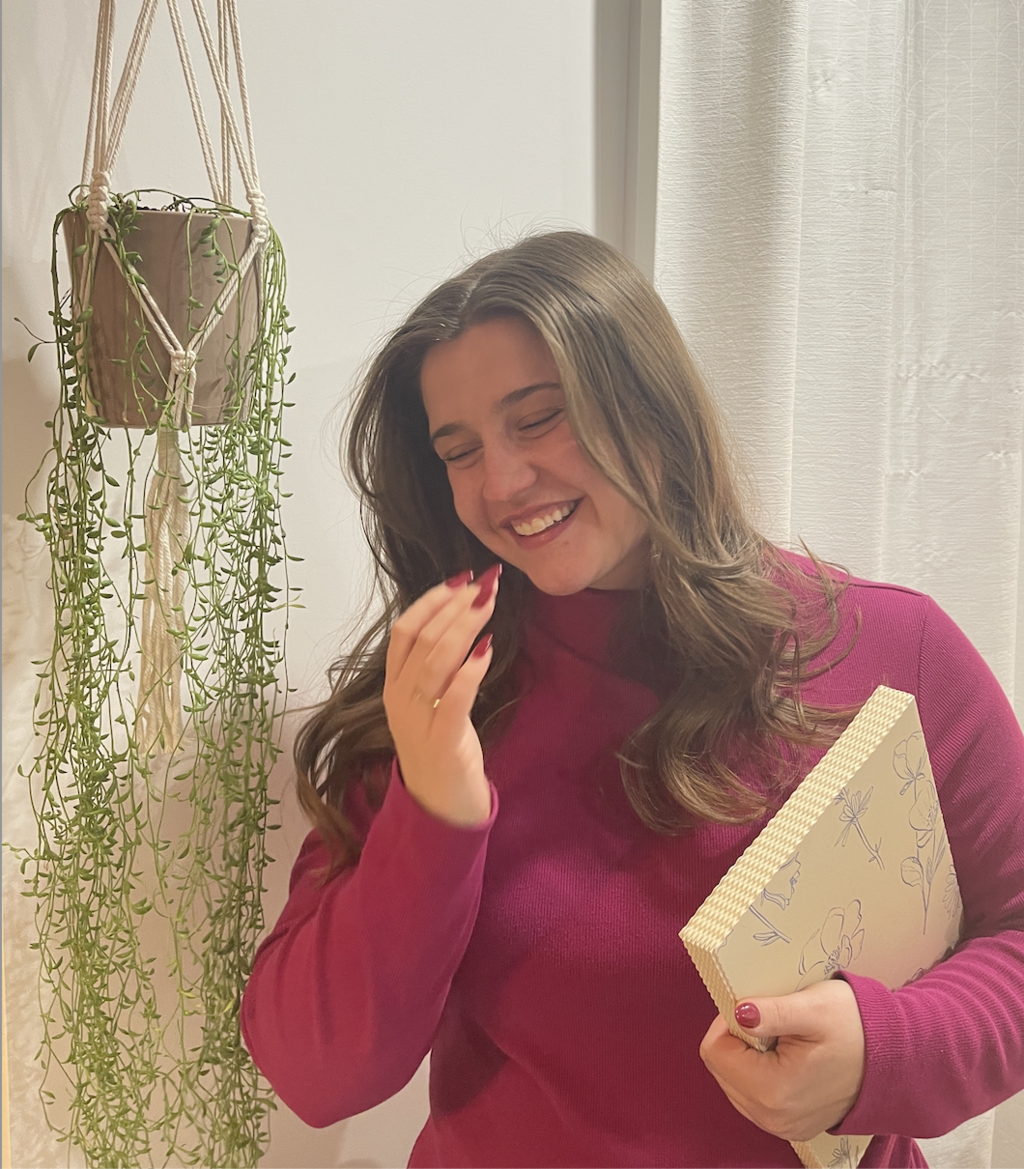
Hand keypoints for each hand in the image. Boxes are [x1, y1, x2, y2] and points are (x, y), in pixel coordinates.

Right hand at [383, 565, 499, 826]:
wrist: (441, 807)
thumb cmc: (442, 747)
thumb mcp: (431, 701)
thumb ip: (437, 666)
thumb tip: (460, 618)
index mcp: (394, 686)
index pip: (403, 631)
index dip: (430, 601)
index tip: (460, 579)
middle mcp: (399, 700)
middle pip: (423, 640)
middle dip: (455, 607)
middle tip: (484, 584)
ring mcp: (417, 722)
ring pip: (436, 662)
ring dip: (464, 627)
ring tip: (488, 603)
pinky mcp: (442, 742)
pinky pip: (454, 699)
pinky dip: (470, 671)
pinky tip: (487, 648)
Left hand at [699, 979, 865, 1141]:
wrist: (896, 1060)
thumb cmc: (858, 1029)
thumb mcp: (814, 1007)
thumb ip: (773, 1011)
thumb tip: (739, 1011)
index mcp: (773, 1091)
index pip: (714, 1051)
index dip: (729, 1021)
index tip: (757, 1010)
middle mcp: (772, 1118)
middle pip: (720, 1067)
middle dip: (738, 1040)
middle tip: (772, 1024)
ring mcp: (781, 1126)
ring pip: (732, 1080)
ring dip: (748, 1056)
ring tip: (783, 1040)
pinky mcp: (788, 1125)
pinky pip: (751, 1094)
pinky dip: (759, 1071)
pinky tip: (787, 1056)